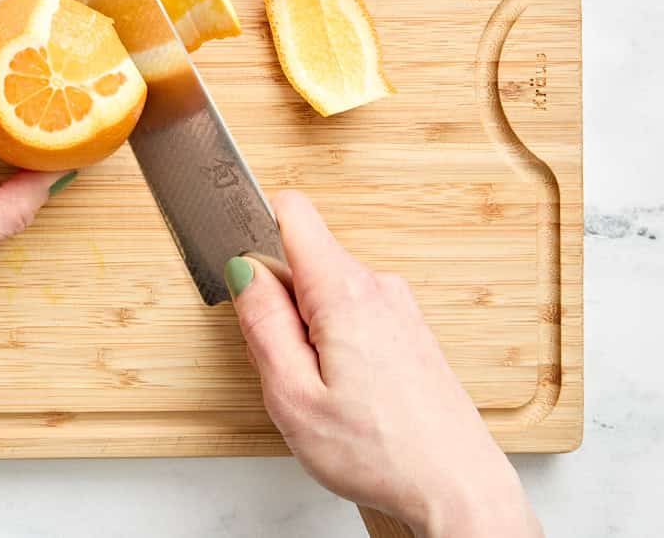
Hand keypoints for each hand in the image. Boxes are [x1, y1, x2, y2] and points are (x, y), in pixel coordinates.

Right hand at [225, 190, 540, 537]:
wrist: (458, 490)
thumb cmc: (381, 454)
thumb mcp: (292, 396)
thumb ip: (262, 322)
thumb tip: (243, 269)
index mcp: (345, 292)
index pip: (291, 211)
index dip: (254, 230)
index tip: (242, 269)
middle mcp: (378, 286)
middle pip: (304, 258)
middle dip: (277, 300)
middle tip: (283, 363)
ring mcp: (399, 307)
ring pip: (325, 290)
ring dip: (306, 328)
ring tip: (320, 387)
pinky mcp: (408, 330)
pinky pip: (352, 313)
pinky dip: (334, 342)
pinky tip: (345, 391)